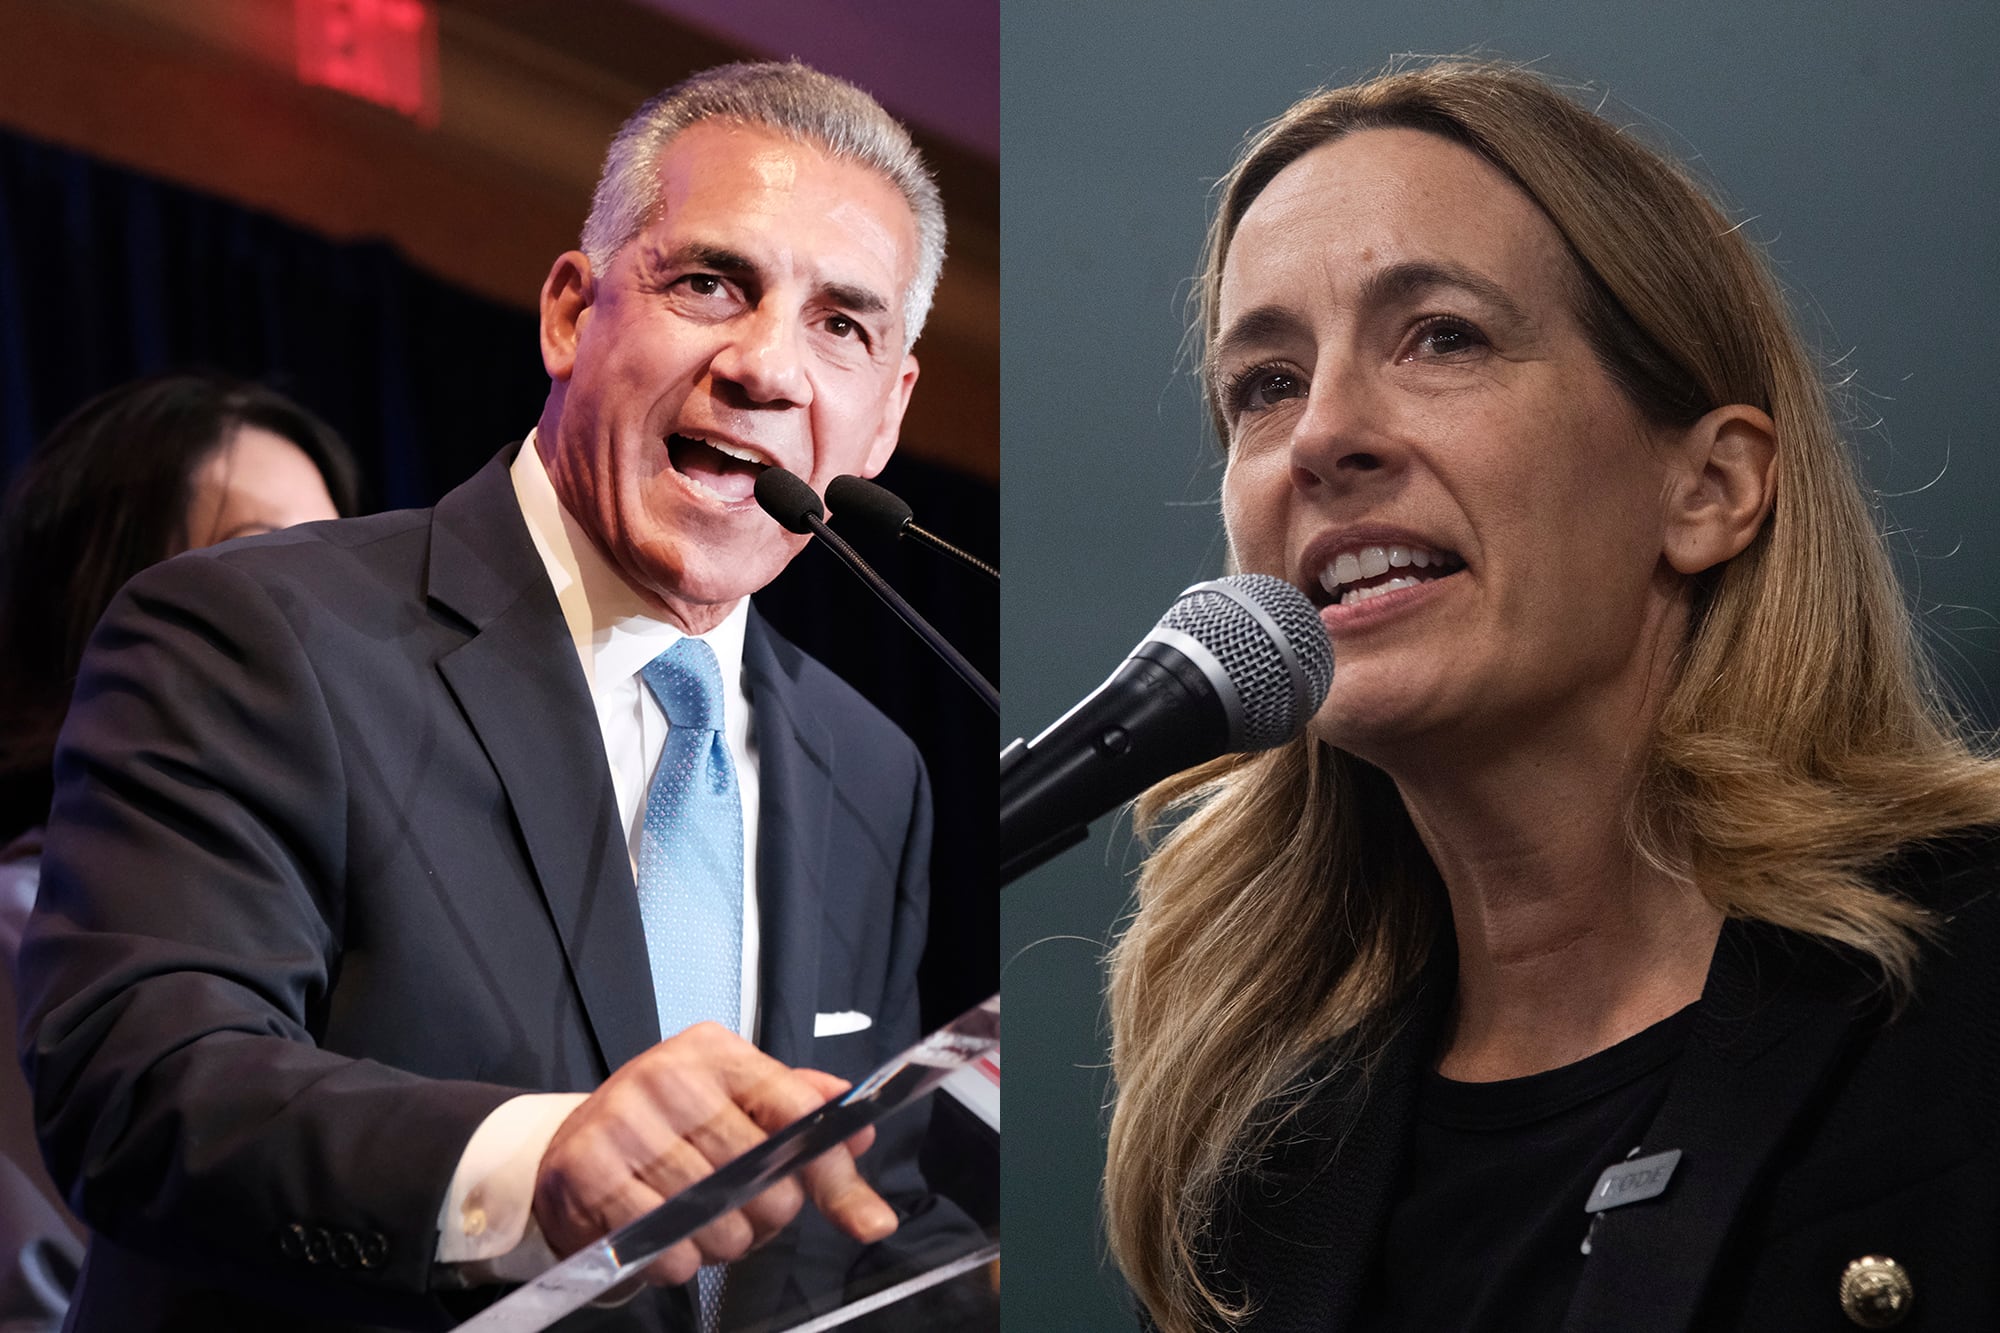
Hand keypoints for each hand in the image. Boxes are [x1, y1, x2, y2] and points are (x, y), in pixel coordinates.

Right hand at [531, 1022, 894, 1285]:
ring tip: (701, 1223)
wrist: (573, 1146)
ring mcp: (621, 1118)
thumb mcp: (738, 1107)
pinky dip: (676, 1260)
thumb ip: (803, 1119)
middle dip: (765, 1212)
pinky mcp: (586, 1168)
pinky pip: (662, 1244)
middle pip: (759, 1172)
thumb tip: (862, 1136)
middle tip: (743, 1210)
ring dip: (720, 1241)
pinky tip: (664, 1238)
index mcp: (714, 1052)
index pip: (795, 1108)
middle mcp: (666, 1074)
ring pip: (714, 1215)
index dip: (826, 1166)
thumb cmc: (668, 1129)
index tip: (851, 1209)